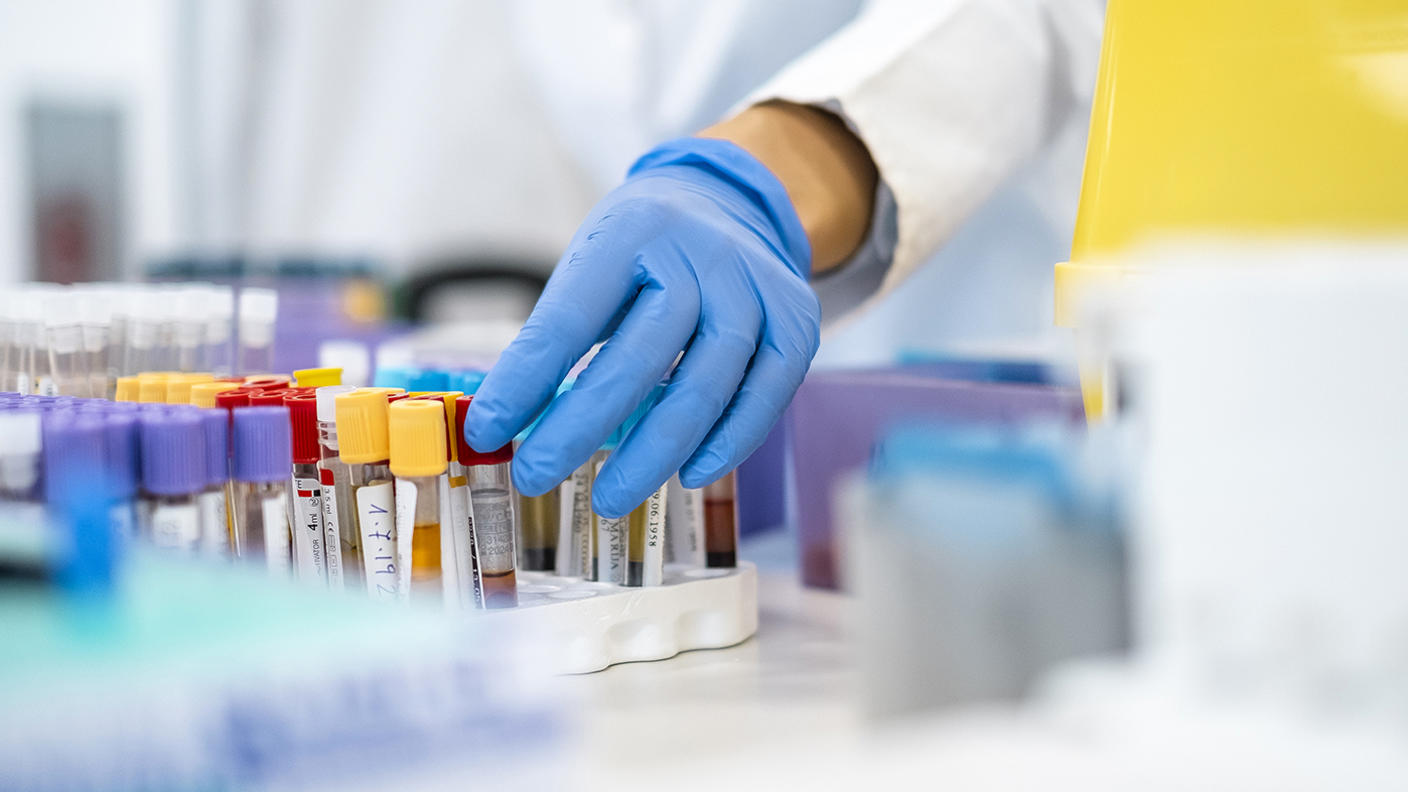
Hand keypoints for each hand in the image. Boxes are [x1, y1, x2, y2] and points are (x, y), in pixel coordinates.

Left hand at [465, 137, 820, 516]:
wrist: (726, 204)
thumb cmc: (641, 254)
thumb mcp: (592, 268)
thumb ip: (558, 339)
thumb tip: (506, 424)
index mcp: (630, 231)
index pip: (570, 318)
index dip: (526, 380)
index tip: (489, 430)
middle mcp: (700, 253)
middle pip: (640, 357)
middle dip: (581, 428)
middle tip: (536, 475)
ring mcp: (755, 285)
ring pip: (707, 384)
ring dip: (654, 452)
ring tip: (608, 496)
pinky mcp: (796, 318)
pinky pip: (766, 393)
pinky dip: (729, 442)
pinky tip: (689, 474)